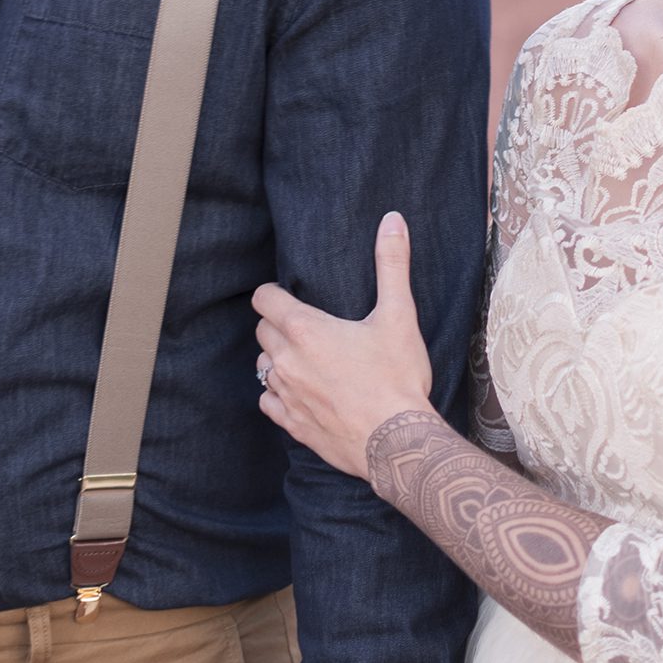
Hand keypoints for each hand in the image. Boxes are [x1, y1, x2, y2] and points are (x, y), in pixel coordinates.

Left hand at [253, 212, 433, 479]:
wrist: (396, 442)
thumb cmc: (397, 377)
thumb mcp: (399, 315)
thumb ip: (392, 264)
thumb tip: (392, 220)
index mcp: (305, 329)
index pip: (264, 298)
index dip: (274, 293)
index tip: (290, 295)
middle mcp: (286, 361)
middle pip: (263, 331)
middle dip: (279, 325)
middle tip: (309, 327)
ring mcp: (286, 395)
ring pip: (263, 367)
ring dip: (279, 359)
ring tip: (307, 359)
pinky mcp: (292, 425)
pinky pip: (268, 402)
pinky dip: (279, 395)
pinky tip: (302, 393)